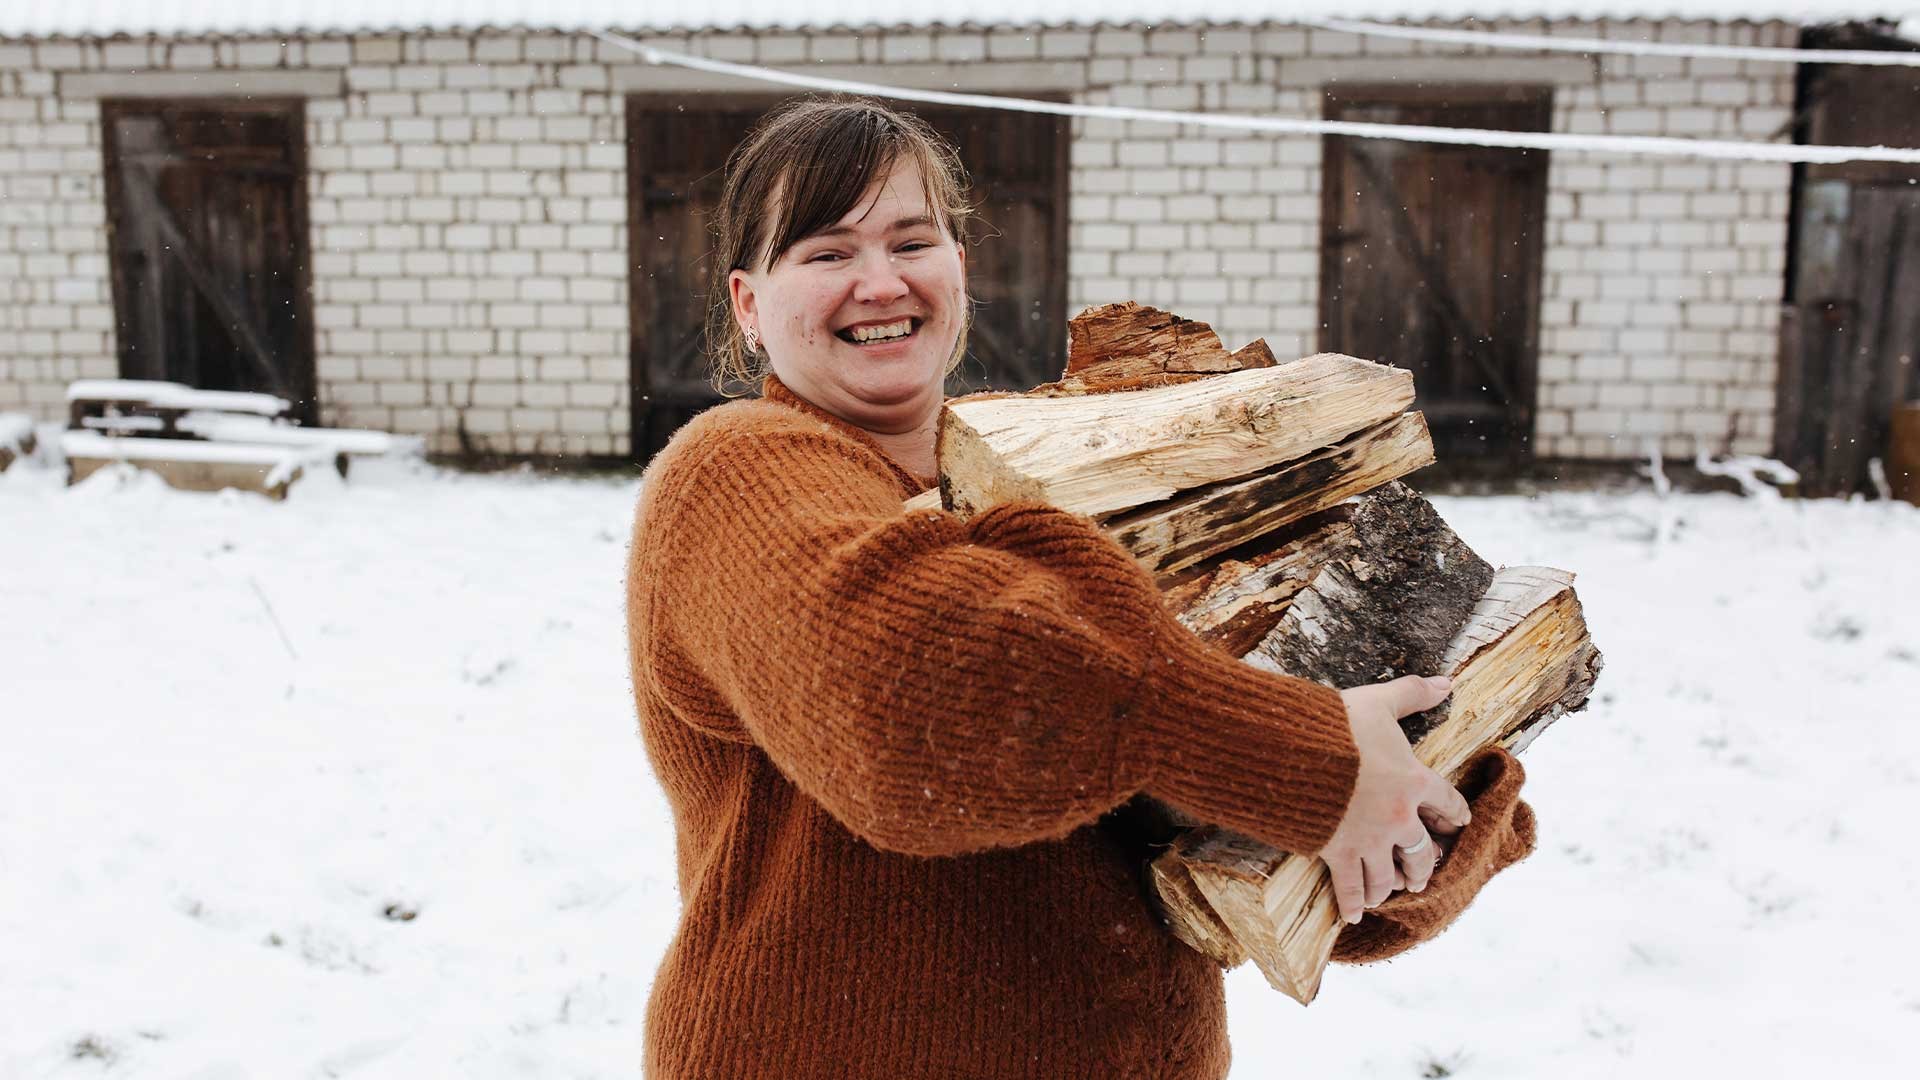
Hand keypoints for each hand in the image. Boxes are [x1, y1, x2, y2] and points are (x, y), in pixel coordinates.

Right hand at [1320, 674, 1471, 923]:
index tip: (1457, 825)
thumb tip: (1445, 681)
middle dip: (1423, 866)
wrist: (1293, 750)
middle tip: (1421, 875)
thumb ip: (1412, 694)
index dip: (1454, 815)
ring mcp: (1368, 840)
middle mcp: (1398, 817)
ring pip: (1387, 876)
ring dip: (1390, 887)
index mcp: (1414, 780)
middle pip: (1421, 852)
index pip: (1446, 803)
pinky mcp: (1337, 852)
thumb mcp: (1377, 702)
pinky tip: (1356, 915)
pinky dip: (1353, 903)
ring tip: (1389, 894)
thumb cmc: (1337, 724)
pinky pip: (1350, 887)